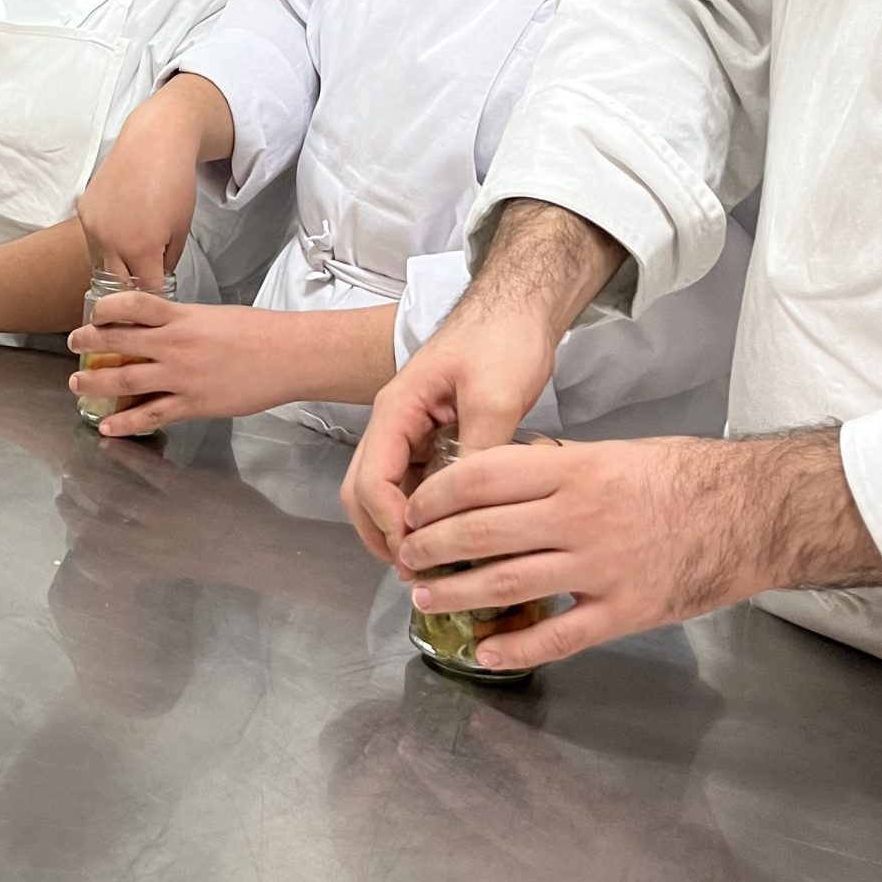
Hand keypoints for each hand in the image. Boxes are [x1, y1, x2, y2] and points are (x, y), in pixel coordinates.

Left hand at [67, 294, 295, 436]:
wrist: (288, 356)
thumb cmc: (257, 332)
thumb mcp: (213, 315)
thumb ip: (183, 321)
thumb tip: (159, 325)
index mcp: (182, 317)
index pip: (132, 305)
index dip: (105, 308)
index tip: (93, 313)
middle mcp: (176, 345)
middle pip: (119, 342)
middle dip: (89, 344)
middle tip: (73, 345)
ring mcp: (182, 377)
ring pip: (126, 379)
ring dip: (96, 383)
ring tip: (76, 384)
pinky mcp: (193, 404)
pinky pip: (150, 414)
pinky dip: (125, 422)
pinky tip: (107, 426)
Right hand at [77, 78, 225, 291]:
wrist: (154, 142)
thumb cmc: (174, 182)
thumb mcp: (181, 229)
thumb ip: (168, 260)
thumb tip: (156, 276)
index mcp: (139, 248)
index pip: (145, 290)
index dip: (155, 293)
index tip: (158, 294)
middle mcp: (110, 241)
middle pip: (117, 284)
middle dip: (132, 286)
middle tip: (144, 280)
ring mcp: (92, 226)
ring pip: (99, 265)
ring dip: (114, 267)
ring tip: (131, 258)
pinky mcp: (83, 211)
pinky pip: (92, 241)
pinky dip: (104, 245)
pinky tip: (120, 233)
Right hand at [341, 296, 560, 559]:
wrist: (519, 309)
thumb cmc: (503, 341)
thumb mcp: (495, 396)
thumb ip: (477, 452)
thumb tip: (466, 512)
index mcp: (396, 412)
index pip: (372, 479)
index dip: (390, 523)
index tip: (420, 553)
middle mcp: (394, 426)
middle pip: (362, 491)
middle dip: (382, 535)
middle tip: (418, 573)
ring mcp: (411, 433)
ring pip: (385, 492)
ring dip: (399, 529)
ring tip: (434, 564)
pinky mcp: (432, 440)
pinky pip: (415, 485)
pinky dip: (423, 515)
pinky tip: (452, 536)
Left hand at [393, 437, 756, 671]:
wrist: (755, 513)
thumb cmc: (685, 477)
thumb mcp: (615, 452)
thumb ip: (556, 467)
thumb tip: (500, 476)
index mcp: (575, 470)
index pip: (481, 478)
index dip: (435, 497)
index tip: (413, 509)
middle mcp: (580, 516)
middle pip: (482, 533)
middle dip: (432, 547)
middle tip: (407, 556)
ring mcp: (601, 567)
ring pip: (506, 585)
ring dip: (456, 594)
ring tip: (426, 598)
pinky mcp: (625, 611)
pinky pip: (558, 636)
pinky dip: (515, 649)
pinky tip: (486, 652)